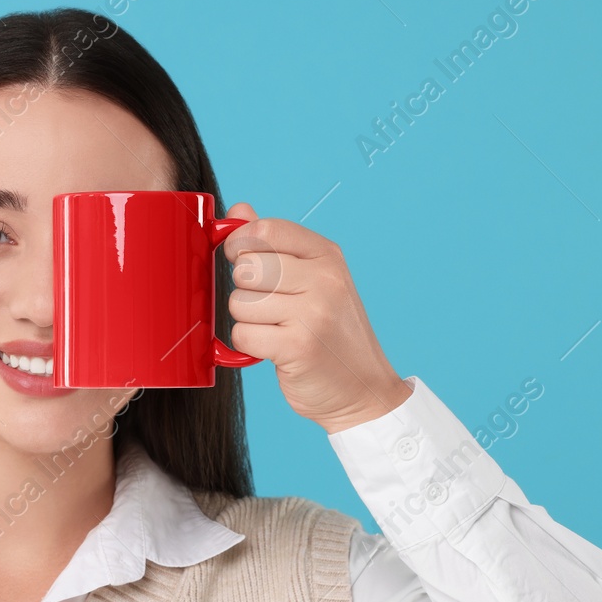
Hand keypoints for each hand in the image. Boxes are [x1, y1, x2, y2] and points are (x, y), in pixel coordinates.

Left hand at [220, 202, 413, 433]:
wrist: (363, 390)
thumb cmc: (331, 335)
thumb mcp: (312, 281)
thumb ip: (272, 246)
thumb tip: (238, 211)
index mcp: (326, 256)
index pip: (265, 230)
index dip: (241, 245)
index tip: (245, 263)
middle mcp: (323, 278)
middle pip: (246, 268)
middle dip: (245, 291)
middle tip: (269, 309)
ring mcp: (313, 312)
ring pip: (239, 303)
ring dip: (248, 322)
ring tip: (276, 330)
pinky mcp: (298, 345)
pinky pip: (243, 335)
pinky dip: (250, 346)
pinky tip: (274, 349)